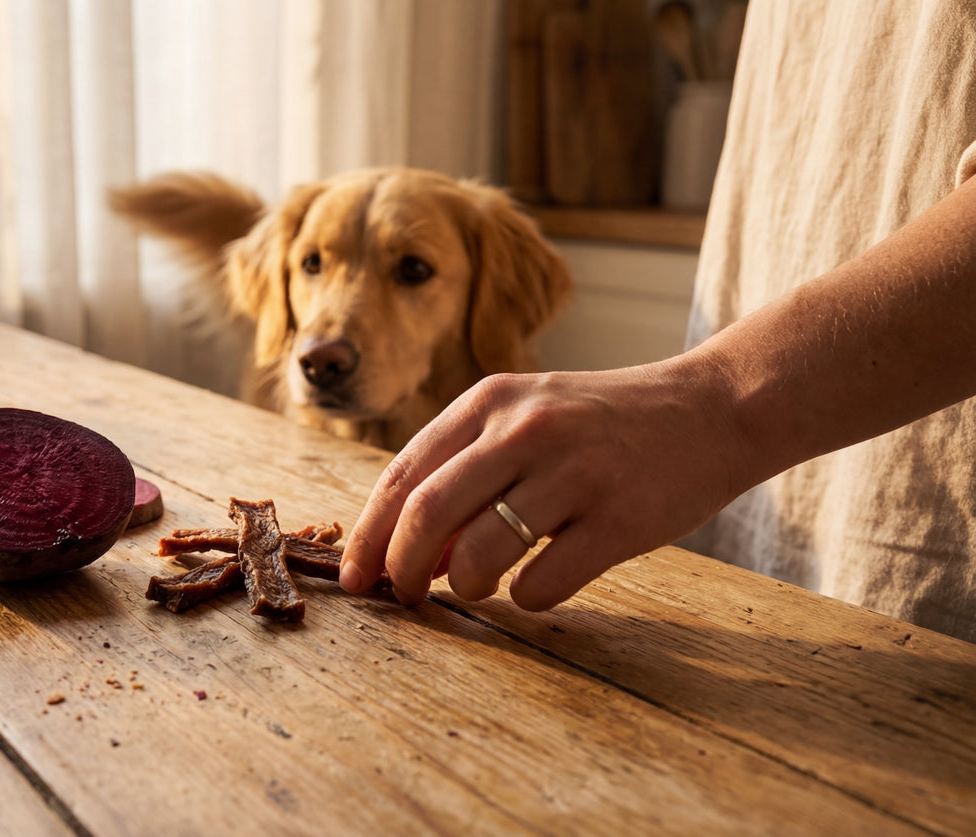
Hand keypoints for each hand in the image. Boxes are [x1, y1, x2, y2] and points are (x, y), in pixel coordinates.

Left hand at [339, 362, 748, 609]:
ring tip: (479, 586)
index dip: (368, 534)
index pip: (402, 475)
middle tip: (402, 598)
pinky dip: (526, 596)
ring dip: (465, 587)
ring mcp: (575, 473)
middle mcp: (526, 430)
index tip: (354, 577)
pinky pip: (543, 582)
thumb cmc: (603, 425)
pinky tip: (538, 582)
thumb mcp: (527, 419)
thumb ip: (465, 471)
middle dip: (400, 569)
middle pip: (426, 514)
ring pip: (480, 554)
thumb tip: (409, 552)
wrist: (713, 409)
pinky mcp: (620, 519)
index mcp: (490, 401)